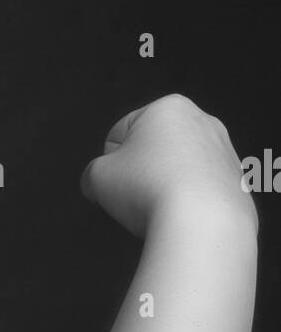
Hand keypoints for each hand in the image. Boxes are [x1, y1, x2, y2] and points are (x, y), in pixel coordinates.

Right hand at [80, 93, 257, 239]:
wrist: (202, 224)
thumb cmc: (148, 189)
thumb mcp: (98, 176)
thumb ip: (92, 173)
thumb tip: (97, 183)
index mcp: (168, 107)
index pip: (120, 132)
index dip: (109, 161)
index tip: (113, 183)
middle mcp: (203, 122)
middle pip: (155, 149)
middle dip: (141, 171)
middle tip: (133, 197)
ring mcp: (226, 153)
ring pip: (181, 170)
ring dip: (166, 187)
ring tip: (159, 210)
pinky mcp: (239, 183)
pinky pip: (203, 192)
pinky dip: (191, 204)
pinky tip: (181, 218)